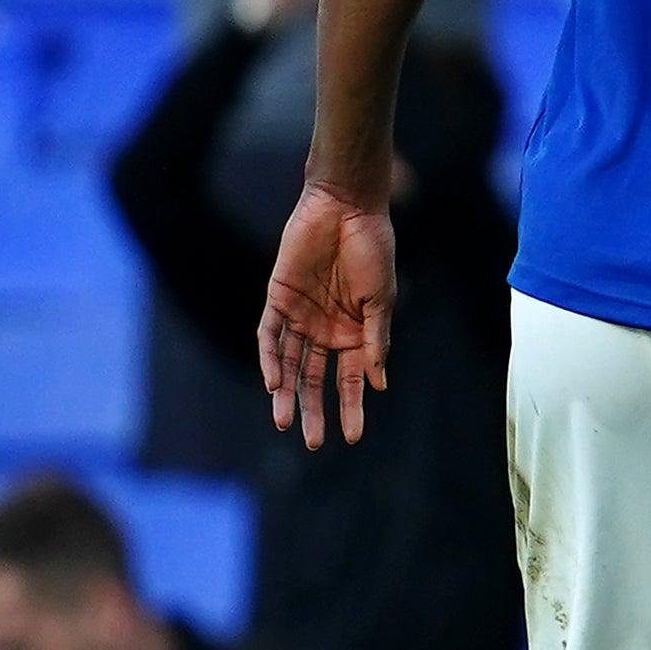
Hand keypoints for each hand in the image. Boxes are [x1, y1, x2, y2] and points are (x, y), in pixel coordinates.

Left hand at [258, 178, 398, 447]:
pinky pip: (270, 335)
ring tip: (285, 421)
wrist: (347, 208)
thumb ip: (376, 340)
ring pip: (289, 364)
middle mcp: (325, 330)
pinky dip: (270, 358)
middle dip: (313, 410)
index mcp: (354, 333)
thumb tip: (379, 384)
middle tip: (311, 442)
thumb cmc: (373, 250)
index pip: (350, 380)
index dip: (352, 408)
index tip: (354, 437)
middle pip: (315, 379)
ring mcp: (300, 316)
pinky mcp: (278, 298)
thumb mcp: (381, 300)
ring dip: (286, 392)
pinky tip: (273, 381)